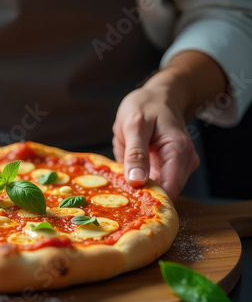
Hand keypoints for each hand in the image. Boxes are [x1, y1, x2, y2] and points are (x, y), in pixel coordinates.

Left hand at [112, 84, 199, 200]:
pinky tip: (127, 175)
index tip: (127, 204)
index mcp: (178, 151)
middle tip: (116, 193)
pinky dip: (140, 183)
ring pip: (159, 191)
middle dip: (142, 196)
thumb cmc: (146, 106)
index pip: (170, 189)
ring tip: (120, 179)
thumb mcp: (134, 126)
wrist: (157, 97)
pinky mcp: (169, 169)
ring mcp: (179, 167)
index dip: (149, 200)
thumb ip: (136, 153)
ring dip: (139, 190)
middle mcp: (185, 162)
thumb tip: (137, 181)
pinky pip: (155, 183)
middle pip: (166, 193)